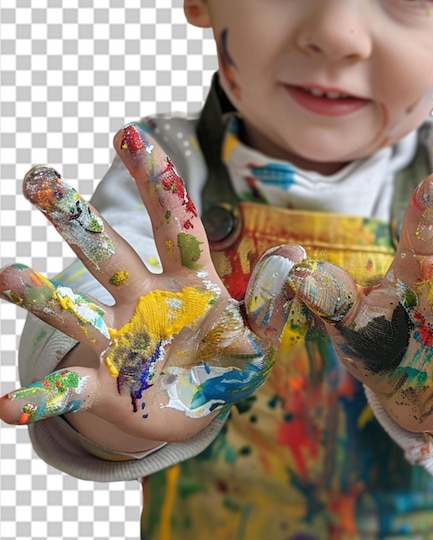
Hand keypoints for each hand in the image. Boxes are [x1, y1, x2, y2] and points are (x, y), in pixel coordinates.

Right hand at [0, 124, 303, 443]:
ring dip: (43, 297)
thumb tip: (296, 254)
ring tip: (8, 277)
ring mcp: (120, 341)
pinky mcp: (105, 387)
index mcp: (188, 282)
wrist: (202, 405)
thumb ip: (272, 299)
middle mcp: (144, 301)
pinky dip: (40, 399)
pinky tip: (7, 407)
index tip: (130, 133)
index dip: (156, 182)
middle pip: (109, 255)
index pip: (174, 223)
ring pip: (78, 313)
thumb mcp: (258, 334)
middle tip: (40, 179)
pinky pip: (69, 392)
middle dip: (77, 220)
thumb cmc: (230, 360)